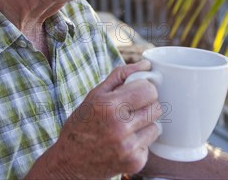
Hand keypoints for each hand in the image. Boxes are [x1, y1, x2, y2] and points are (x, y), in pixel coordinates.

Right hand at [27, 60, 161, 178]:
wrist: (70, 162)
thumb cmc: (82, 124)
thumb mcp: (95, 94)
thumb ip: (121, 75)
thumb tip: (146, 65)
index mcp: (109, 105)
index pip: (149, 90)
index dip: (145, 89)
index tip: (138, 92)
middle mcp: (119, 127)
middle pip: (157, 107)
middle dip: (147, 106)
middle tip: (131, 110)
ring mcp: (128, 147)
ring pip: (156, 126)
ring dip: (145, 125)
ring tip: (126, 128)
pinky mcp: (134, 163)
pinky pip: (150, 145)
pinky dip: (141, 143)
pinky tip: (124, 143)